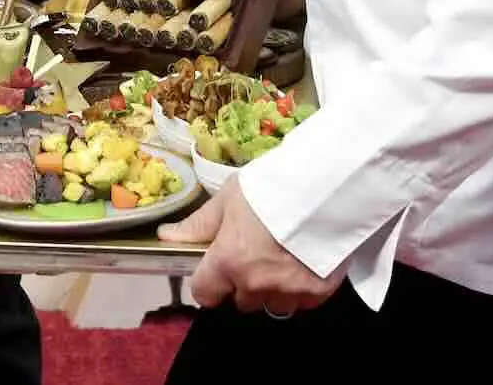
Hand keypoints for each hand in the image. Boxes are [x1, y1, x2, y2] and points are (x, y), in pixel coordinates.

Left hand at [158, 176, 339, 315]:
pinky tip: (303, 263)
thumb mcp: (228, 198)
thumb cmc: (270, 188)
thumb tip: (167, 236)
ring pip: (273, 306)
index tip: (216, 269)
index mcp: (228, 261)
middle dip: (242, 285)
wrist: (326, 187)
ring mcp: (289, 292)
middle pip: (241, 302)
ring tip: (281, 260)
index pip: (204, 294)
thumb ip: (199, 224)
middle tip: (254, 256)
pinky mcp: (319, 293)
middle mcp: (256, 284)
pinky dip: (299, 289)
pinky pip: (302, 302)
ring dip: (272, 291)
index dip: (208, 283)